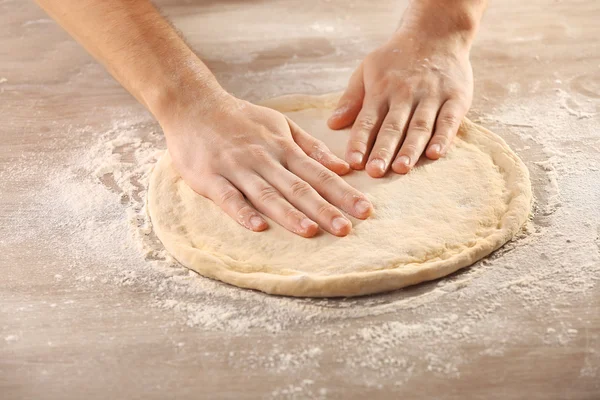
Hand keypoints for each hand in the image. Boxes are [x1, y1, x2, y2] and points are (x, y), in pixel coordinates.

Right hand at [161, 90, 372, 237]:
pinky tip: (258, 227)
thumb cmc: (241, 119)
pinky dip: (242, 212)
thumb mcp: (281, 124)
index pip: (319, 173)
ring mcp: (237, 168)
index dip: (343, 192)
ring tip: (310, 231)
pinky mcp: (211, 178)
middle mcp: (264, 158)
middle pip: (298, 187)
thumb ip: (311, 147)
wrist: (194, 104)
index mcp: (283, 147)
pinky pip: (228, 197)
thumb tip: (343, 167)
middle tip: (346, 229)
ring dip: (288, 213)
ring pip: (267, 194)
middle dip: (324, 209)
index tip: (365, 210)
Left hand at [328, 30, 473, 176]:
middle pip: (393, 126)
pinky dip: (443, 137)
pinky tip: (435, 154)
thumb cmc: (396, 58)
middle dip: (383, 150)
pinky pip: (449, 119)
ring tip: (401, 168)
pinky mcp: (456, 97)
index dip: (360, 142)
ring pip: (420, 126)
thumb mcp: (368, 69)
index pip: (367, 120)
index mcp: (381, 90)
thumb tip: (332, 125)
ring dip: (411, 149)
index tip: (353, 162)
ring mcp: (432, 96)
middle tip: (375, 172)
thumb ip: (351, 98)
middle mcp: (406, 94)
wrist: (436, 32)